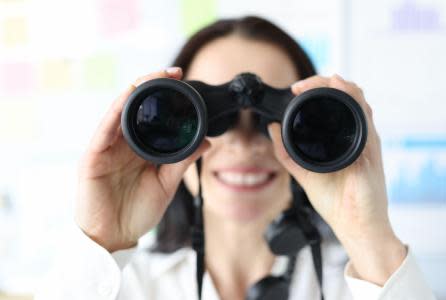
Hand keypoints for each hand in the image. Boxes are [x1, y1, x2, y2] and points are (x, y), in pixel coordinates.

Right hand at [76, 68, 209, 252]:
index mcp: (140, 148)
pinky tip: (128, 97)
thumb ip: (182, 161)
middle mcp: (122, 143)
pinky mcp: (93, 157)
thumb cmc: (137, 212)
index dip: (166, 96)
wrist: (114, 238)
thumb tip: (205, 140)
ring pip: (118, 111)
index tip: (185, 81)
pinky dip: (115, 112)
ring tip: (155, 76)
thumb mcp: (166, 184)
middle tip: (174, 72)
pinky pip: (103, 130)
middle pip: (135, 106)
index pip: (152, 115)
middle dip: (153, 85)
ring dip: (135, 91)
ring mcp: (107, 148)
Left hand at [267, 74, 405, 284]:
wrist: (356, 225)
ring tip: (320, 80)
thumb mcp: (305, 173)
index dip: (317, 90)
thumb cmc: (338, 204)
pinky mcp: (371, 147)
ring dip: (339, 84)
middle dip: (325, 82)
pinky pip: (364, 115)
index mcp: (342, 140)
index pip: (334, 104)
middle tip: (301, 86)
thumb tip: (272, 129)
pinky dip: (352, 98)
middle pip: (347, 95)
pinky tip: (341, 88)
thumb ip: (288, 153)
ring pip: (358, 99)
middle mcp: (356, 135)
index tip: (295, 90)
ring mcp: (366, 139)